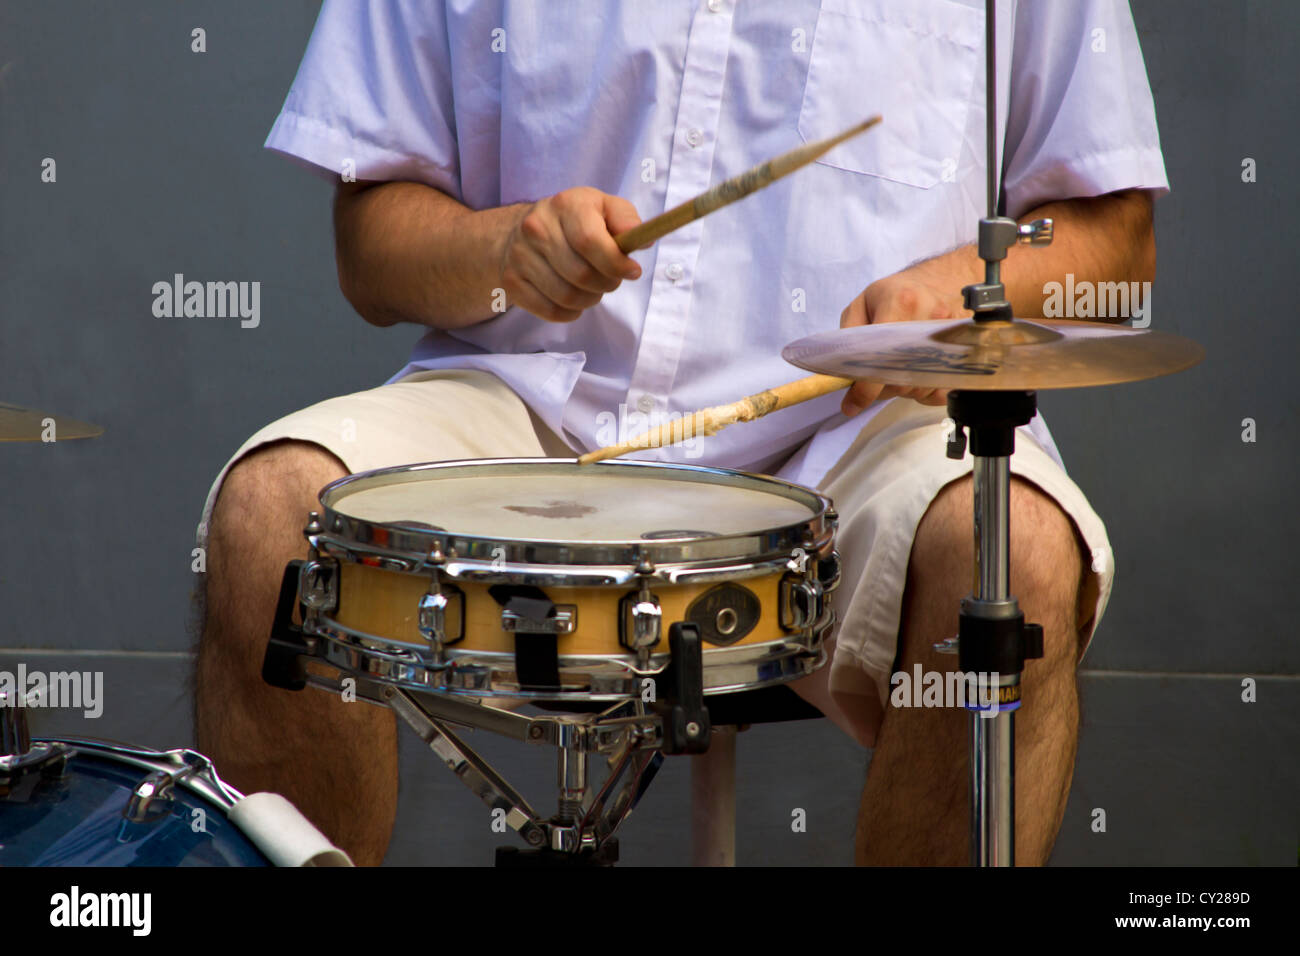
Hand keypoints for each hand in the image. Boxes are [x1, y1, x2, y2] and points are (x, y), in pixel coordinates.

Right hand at [498, 187, 642, 321]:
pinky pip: (550, 311)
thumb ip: (627, 221)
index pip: (590, 241)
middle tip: (611, 280)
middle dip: (606, 284)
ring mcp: (520, 255)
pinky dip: (570, 313)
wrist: (526, 232)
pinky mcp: (511, 281)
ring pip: (567, 297)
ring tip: (592, 288)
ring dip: (590, 300)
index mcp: (565, 205)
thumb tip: (642, 241)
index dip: (615, 263)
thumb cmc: (576, 221)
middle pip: (581, 274)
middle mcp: (537, 227)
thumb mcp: (604, 209)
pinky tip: (574, 301)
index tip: (632, 271)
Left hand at [838, 263, 964, 414]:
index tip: (852, 403)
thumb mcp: (861, 305)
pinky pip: (941, 390)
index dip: (865, 387)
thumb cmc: (894, 294)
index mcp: (902, 302)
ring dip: (902, 389)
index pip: (882, 356)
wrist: (934, 283)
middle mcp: (932, 319)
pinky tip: (916, 374)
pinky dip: (924, 391)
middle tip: (871, 382)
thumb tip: (840, 371)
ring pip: (922, 386)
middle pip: (903, 378)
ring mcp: (953, 337)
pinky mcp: (964, 353)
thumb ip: (848, 335)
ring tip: (895, 370)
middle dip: (881, 389)